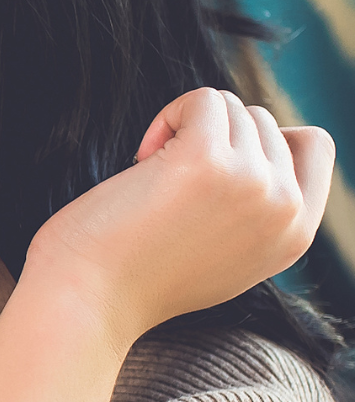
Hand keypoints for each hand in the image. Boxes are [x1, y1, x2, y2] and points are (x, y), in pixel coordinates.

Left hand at [24, 88, 332, 343]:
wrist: (88, 302)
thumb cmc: (136, 276)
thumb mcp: (224, 255)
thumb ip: (255, 214)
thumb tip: (259, 157)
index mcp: (295, 234)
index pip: (313, 146)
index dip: (261, 138)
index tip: (213, 164)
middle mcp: (286, 209)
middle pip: (264, 121)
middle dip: (211, 135)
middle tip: (166, 180)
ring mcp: (252, 183)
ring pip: (232, 108)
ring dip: (185, 127)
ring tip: (150, 175)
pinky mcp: (208, 161)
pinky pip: (204, 99)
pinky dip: (169, 115)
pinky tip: (142, 156)